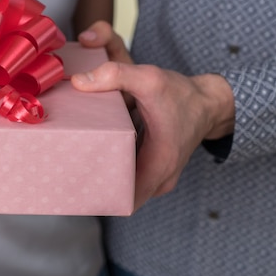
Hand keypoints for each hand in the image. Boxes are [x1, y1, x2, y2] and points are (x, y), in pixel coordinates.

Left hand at [72, 23, 234, 210]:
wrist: (210, 101)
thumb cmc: (183, 95)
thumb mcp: (149, 79)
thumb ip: (116, 75)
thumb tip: (78, 82)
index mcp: (158, 167)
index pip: (122, 201)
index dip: (97, 197)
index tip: (73, 185)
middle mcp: (158, 179)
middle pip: (118, 196)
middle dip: (93, 186)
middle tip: (65, 170)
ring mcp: (157, 175)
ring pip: (123, 187)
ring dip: (102, 176)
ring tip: (73, 162)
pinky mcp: (153, 167)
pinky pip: (129, 175)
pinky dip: (112, 166)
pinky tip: (94, 151)